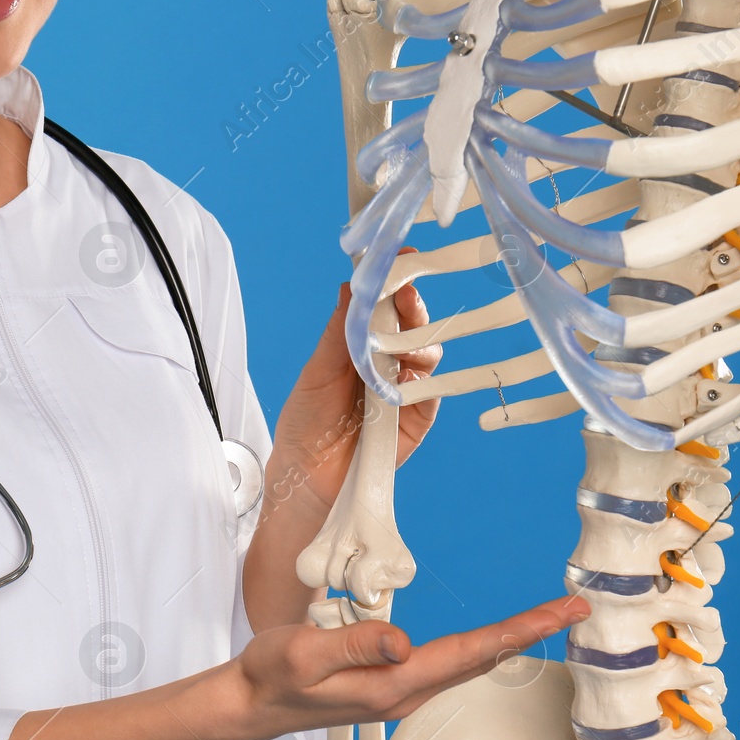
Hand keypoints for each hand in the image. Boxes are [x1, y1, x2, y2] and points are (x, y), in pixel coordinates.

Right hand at [213, 594, 590, 739]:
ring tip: (547, 619)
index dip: (521, 630)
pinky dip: (481, 647)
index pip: (471, 652)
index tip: (561, 613)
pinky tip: (493, 640)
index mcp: (392, 683)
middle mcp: (406, 691)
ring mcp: (400, 691)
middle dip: (531, 633)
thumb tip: (401, 640)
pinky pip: (449, 664)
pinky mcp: (391, 683)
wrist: (250, 705)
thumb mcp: (304, 652)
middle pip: (483, 659)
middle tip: (574, 608)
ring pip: (469, 663)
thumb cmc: (272, 676)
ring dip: (509, 639)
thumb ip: (354, 644)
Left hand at [267, 281, 441, 513]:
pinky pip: (434, 391)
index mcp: (361, 346)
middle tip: (406, 291)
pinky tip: (410, 374)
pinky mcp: (419, 418)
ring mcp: (406, 390)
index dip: (393, 283)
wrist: (309, 479)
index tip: (399, 260)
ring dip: (419, 340)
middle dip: (412, 305)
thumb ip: (339, 332)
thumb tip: (350, 285)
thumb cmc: (306, 424)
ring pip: (427, 353)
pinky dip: (425, 379)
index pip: (384, 307)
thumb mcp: (318, 371)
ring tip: (403, 339)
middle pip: (412, 324)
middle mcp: (387, 363)